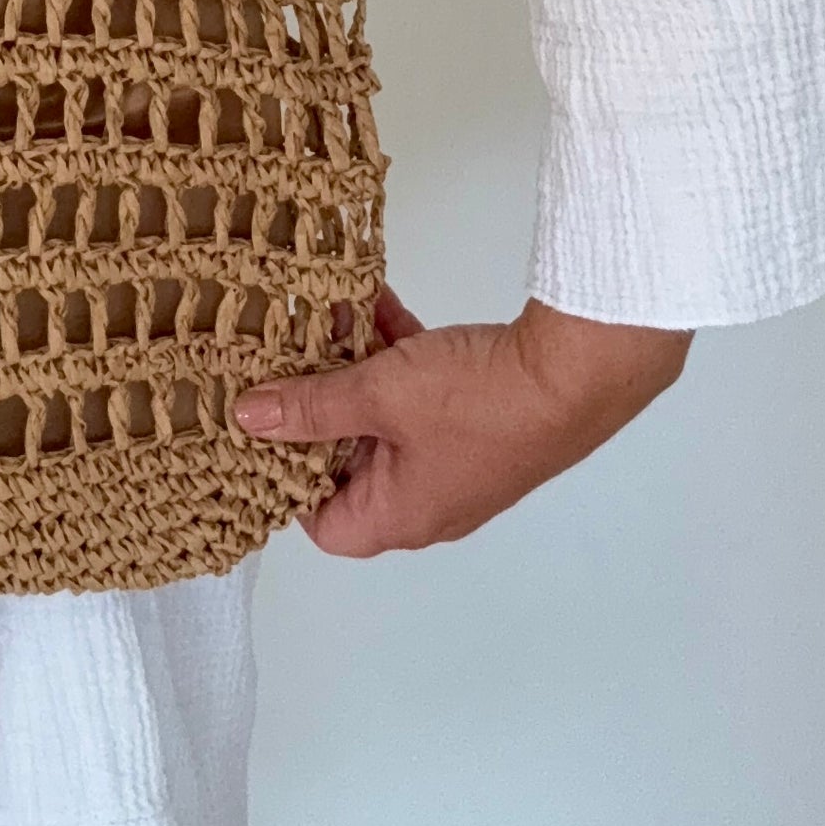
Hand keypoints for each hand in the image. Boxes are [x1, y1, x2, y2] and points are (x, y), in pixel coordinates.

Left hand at [234, 290, 692, 557]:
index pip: (326, 526)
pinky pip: (420, 390)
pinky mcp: (478, 415)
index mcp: (401, 514)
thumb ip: (310, 405)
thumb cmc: (477, 403)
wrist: (576, 372)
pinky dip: (395, 351)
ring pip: (384, 415)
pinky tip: (372, 299)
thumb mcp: (377, 396)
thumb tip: (247, 419)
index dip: (290, 479)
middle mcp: (429, 497)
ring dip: (355, 366)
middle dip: (320, 403)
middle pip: (350, 461)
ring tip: (325, 315)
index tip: (269, 423)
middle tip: (286, 357)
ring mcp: (455, 456)